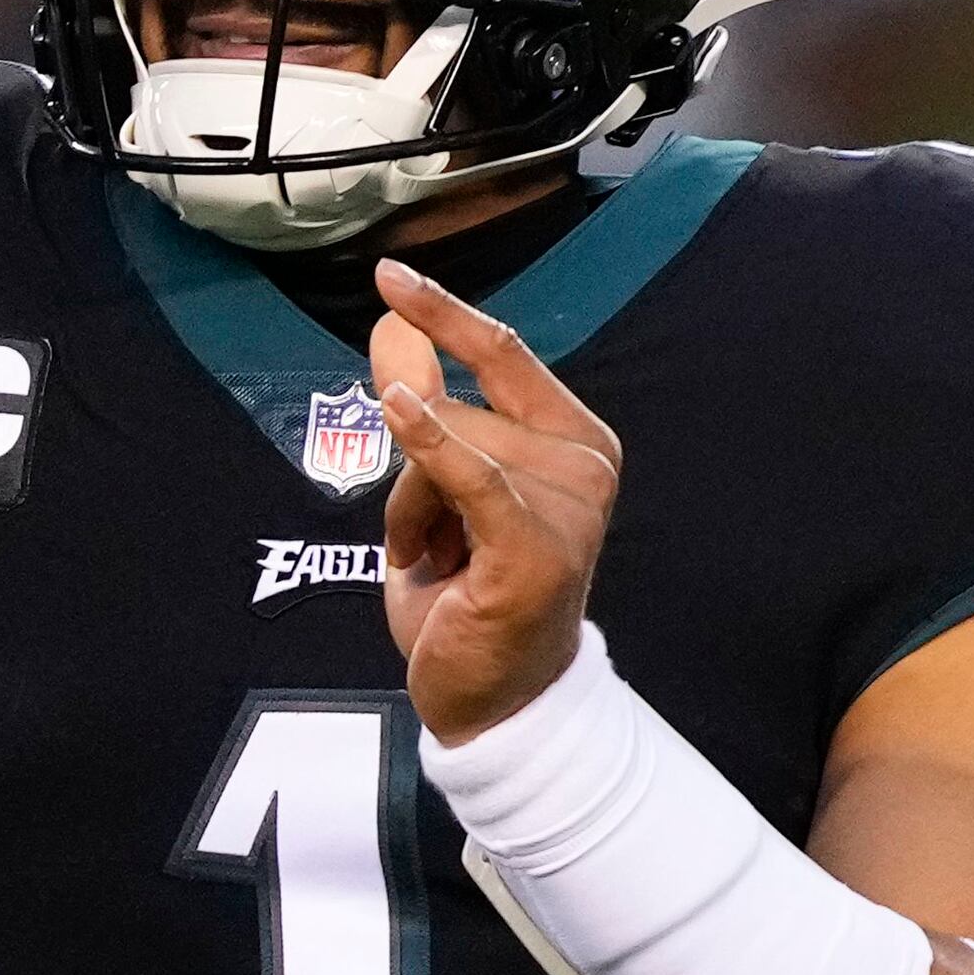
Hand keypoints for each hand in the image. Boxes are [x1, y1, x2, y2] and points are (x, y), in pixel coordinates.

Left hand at [371, 259, 621, 742]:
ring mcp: (568, 506)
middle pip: (460, 410)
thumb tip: (392, 331)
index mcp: (575, 438)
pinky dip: (432, 444)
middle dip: (412, 467)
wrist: (495, 700)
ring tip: (436, 564)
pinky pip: (470, 477)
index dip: (444, 311)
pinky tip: (399, 409)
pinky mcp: (536, 548)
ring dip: (409, 510)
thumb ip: (424, 410)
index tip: (389, 274)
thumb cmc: (470, 594)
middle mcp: (584, 464)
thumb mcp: (435, 490)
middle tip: (426, 541)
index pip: (503, 355)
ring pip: (444, 453)